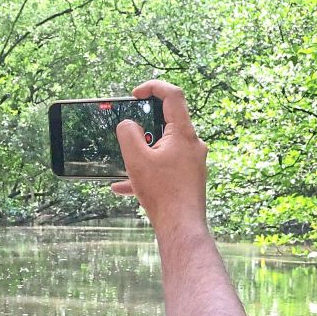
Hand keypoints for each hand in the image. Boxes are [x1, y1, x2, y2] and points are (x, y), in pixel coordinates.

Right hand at [111, 80, 207, 231]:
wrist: (181, 228)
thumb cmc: (162, 193)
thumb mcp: (136, 159)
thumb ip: (128, 134)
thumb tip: (128, 124)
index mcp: (183, 134)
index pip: (173, 95)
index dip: (153, 87)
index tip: (135, 94)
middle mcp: (193, 145)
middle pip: (168, 122)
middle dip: (144, 127)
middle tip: (129, 133)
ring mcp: (193, 162)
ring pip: (164, 148)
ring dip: (143, 153)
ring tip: (125, 165)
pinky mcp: (189, 178)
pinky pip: (165, 167)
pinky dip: (147, 172)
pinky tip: (123, 187)